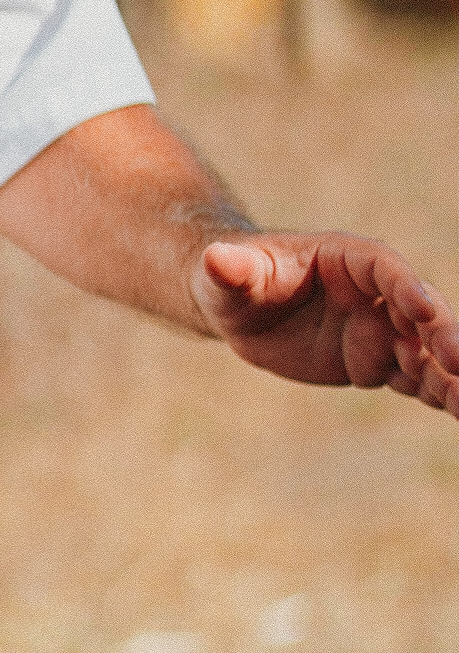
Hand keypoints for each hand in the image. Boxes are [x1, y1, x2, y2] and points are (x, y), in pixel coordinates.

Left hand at [193, 233, 458, 417]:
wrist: (240, 307)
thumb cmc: (232, 278)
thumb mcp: (224, 273)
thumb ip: (230, 268)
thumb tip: (216, 261)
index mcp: (345, 258)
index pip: (384, 268)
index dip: (406, 288)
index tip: (424, 312)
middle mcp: (374, 293)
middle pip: (420, 310)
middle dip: (443, 334)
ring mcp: (380, 329)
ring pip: (426, 351)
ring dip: (451, 374)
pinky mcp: (378, 363)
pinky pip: (416, 380)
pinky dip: (441, 395)